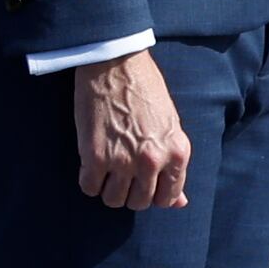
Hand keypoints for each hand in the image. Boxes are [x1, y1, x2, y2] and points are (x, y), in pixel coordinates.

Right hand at [71, 46, 191, 212]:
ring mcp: (123, 160)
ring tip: (105, 170)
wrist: (116, 64)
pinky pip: (89, 188)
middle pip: (139, 202)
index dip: (152, 194)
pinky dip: (88, 181)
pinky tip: (90, 165)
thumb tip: (180, 203)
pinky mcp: (95, 156)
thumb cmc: (145, 90)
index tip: (142, 184)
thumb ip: (174, 165)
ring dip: (108, 189)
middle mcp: (153, 161)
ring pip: (113, 200)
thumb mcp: (170, 127)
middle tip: (121, 174)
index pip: (167, 198)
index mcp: (177, 153)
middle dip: (129, 193)